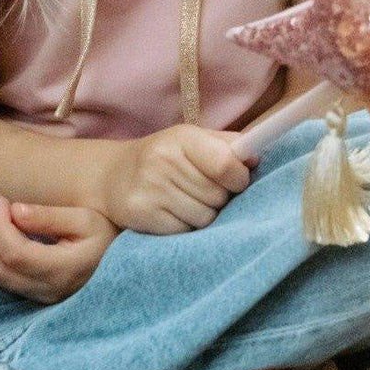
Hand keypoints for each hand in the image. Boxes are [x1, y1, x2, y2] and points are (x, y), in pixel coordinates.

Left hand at [0, 196, 120, 304]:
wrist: (119, 262)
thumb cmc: (105, 235)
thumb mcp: (84, 218)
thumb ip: (49, 217)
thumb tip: (14, 211)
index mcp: (62, 269)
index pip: (14, 253)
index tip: (0, 199)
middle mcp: (46, 289)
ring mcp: (39, 297)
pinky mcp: (33, 295)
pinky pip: (1, 278)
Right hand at [97, 125, 259, 234]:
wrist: (113, 176)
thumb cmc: (164, 156)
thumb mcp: (192, 140)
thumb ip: (227, 145)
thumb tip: (256, 157)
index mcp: (182, 137)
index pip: (225, 164)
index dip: (239, 178)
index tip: (238, 181)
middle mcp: (164, 160)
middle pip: (218, 196)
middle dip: (220, 198)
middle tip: (204, 191)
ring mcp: (151, 188)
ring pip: (205, 218)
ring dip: (204, 215)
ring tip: (186, 201)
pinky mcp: (142, 214)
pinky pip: (185, 232)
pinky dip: (185, 227)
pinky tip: (172, 213)